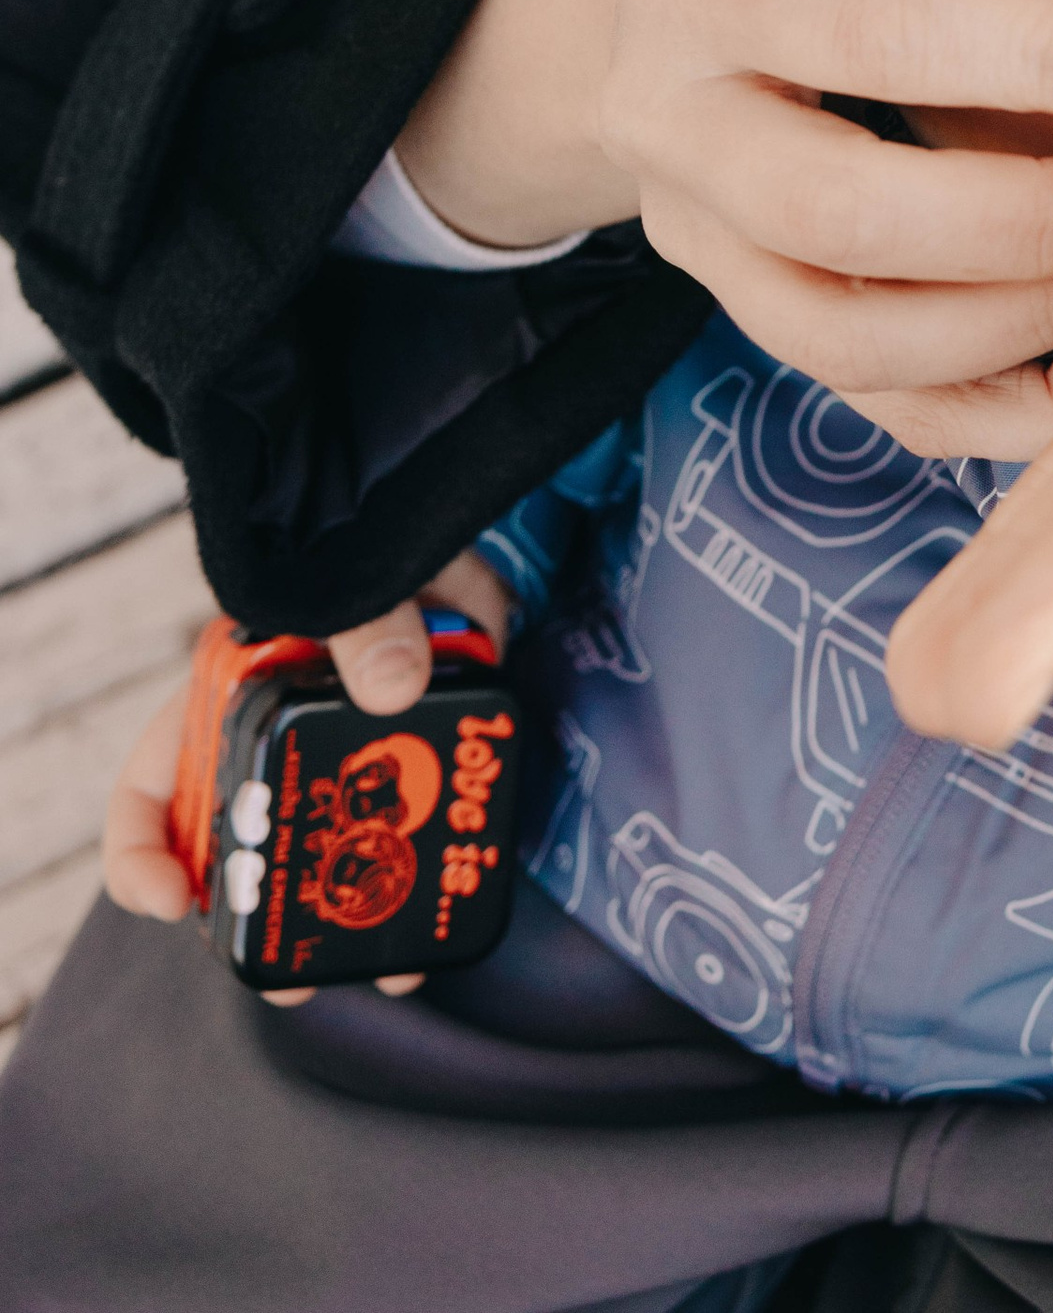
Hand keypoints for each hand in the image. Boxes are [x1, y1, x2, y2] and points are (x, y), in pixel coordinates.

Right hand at [102, 548, 513, 1003]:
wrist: (447, 530)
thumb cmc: (373, 544)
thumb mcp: (352, 572)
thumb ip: (369, 617)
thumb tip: (397, 684)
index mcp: (224, 704)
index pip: (151, 794)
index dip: (144, 855)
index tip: (168, 897)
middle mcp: (274, 748)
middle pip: (242, 854)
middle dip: (265, 922)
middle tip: (294, 980)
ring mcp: (342, 763)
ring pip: (332, 859)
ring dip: (356, 914)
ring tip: (390, 965)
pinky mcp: (414, 763)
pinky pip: (413, 835)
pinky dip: (430, 876)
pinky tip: (450, 912)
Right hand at [576, 0, 1052, 446]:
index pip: (884, 20)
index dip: (1047, 53)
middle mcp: (672, 108)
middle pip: (846, 205)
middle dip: (1035, 215)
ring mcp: (697, 229)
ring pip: (847, 328)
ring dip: (1024, 310)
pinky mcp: (745, 307)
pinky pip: (873, 393)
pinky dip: (1006, 385)